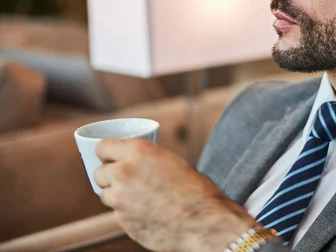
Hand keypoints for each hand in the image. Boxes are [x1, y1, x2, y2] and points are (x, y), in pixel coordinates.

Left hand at [94, 139, 256, 251]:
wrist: (203, 220)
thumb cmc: (194, 189)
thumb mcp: (170, 161)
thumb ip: (145, 160)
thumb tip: (130, 162)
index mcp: (138, 151)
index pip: (102, 147)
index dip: (105, 153)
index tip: (108, 157)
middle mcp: (124, 172)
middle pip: (99, 172)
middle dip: (109, 175)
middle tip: (124, 179)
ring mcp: (120, 199)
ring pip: (106, 195)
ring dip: (116, 195)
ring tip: (138, 197)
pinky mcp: (122, 221)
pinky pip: (118, 214)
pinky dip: (127, 213)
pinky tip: (146, 212)